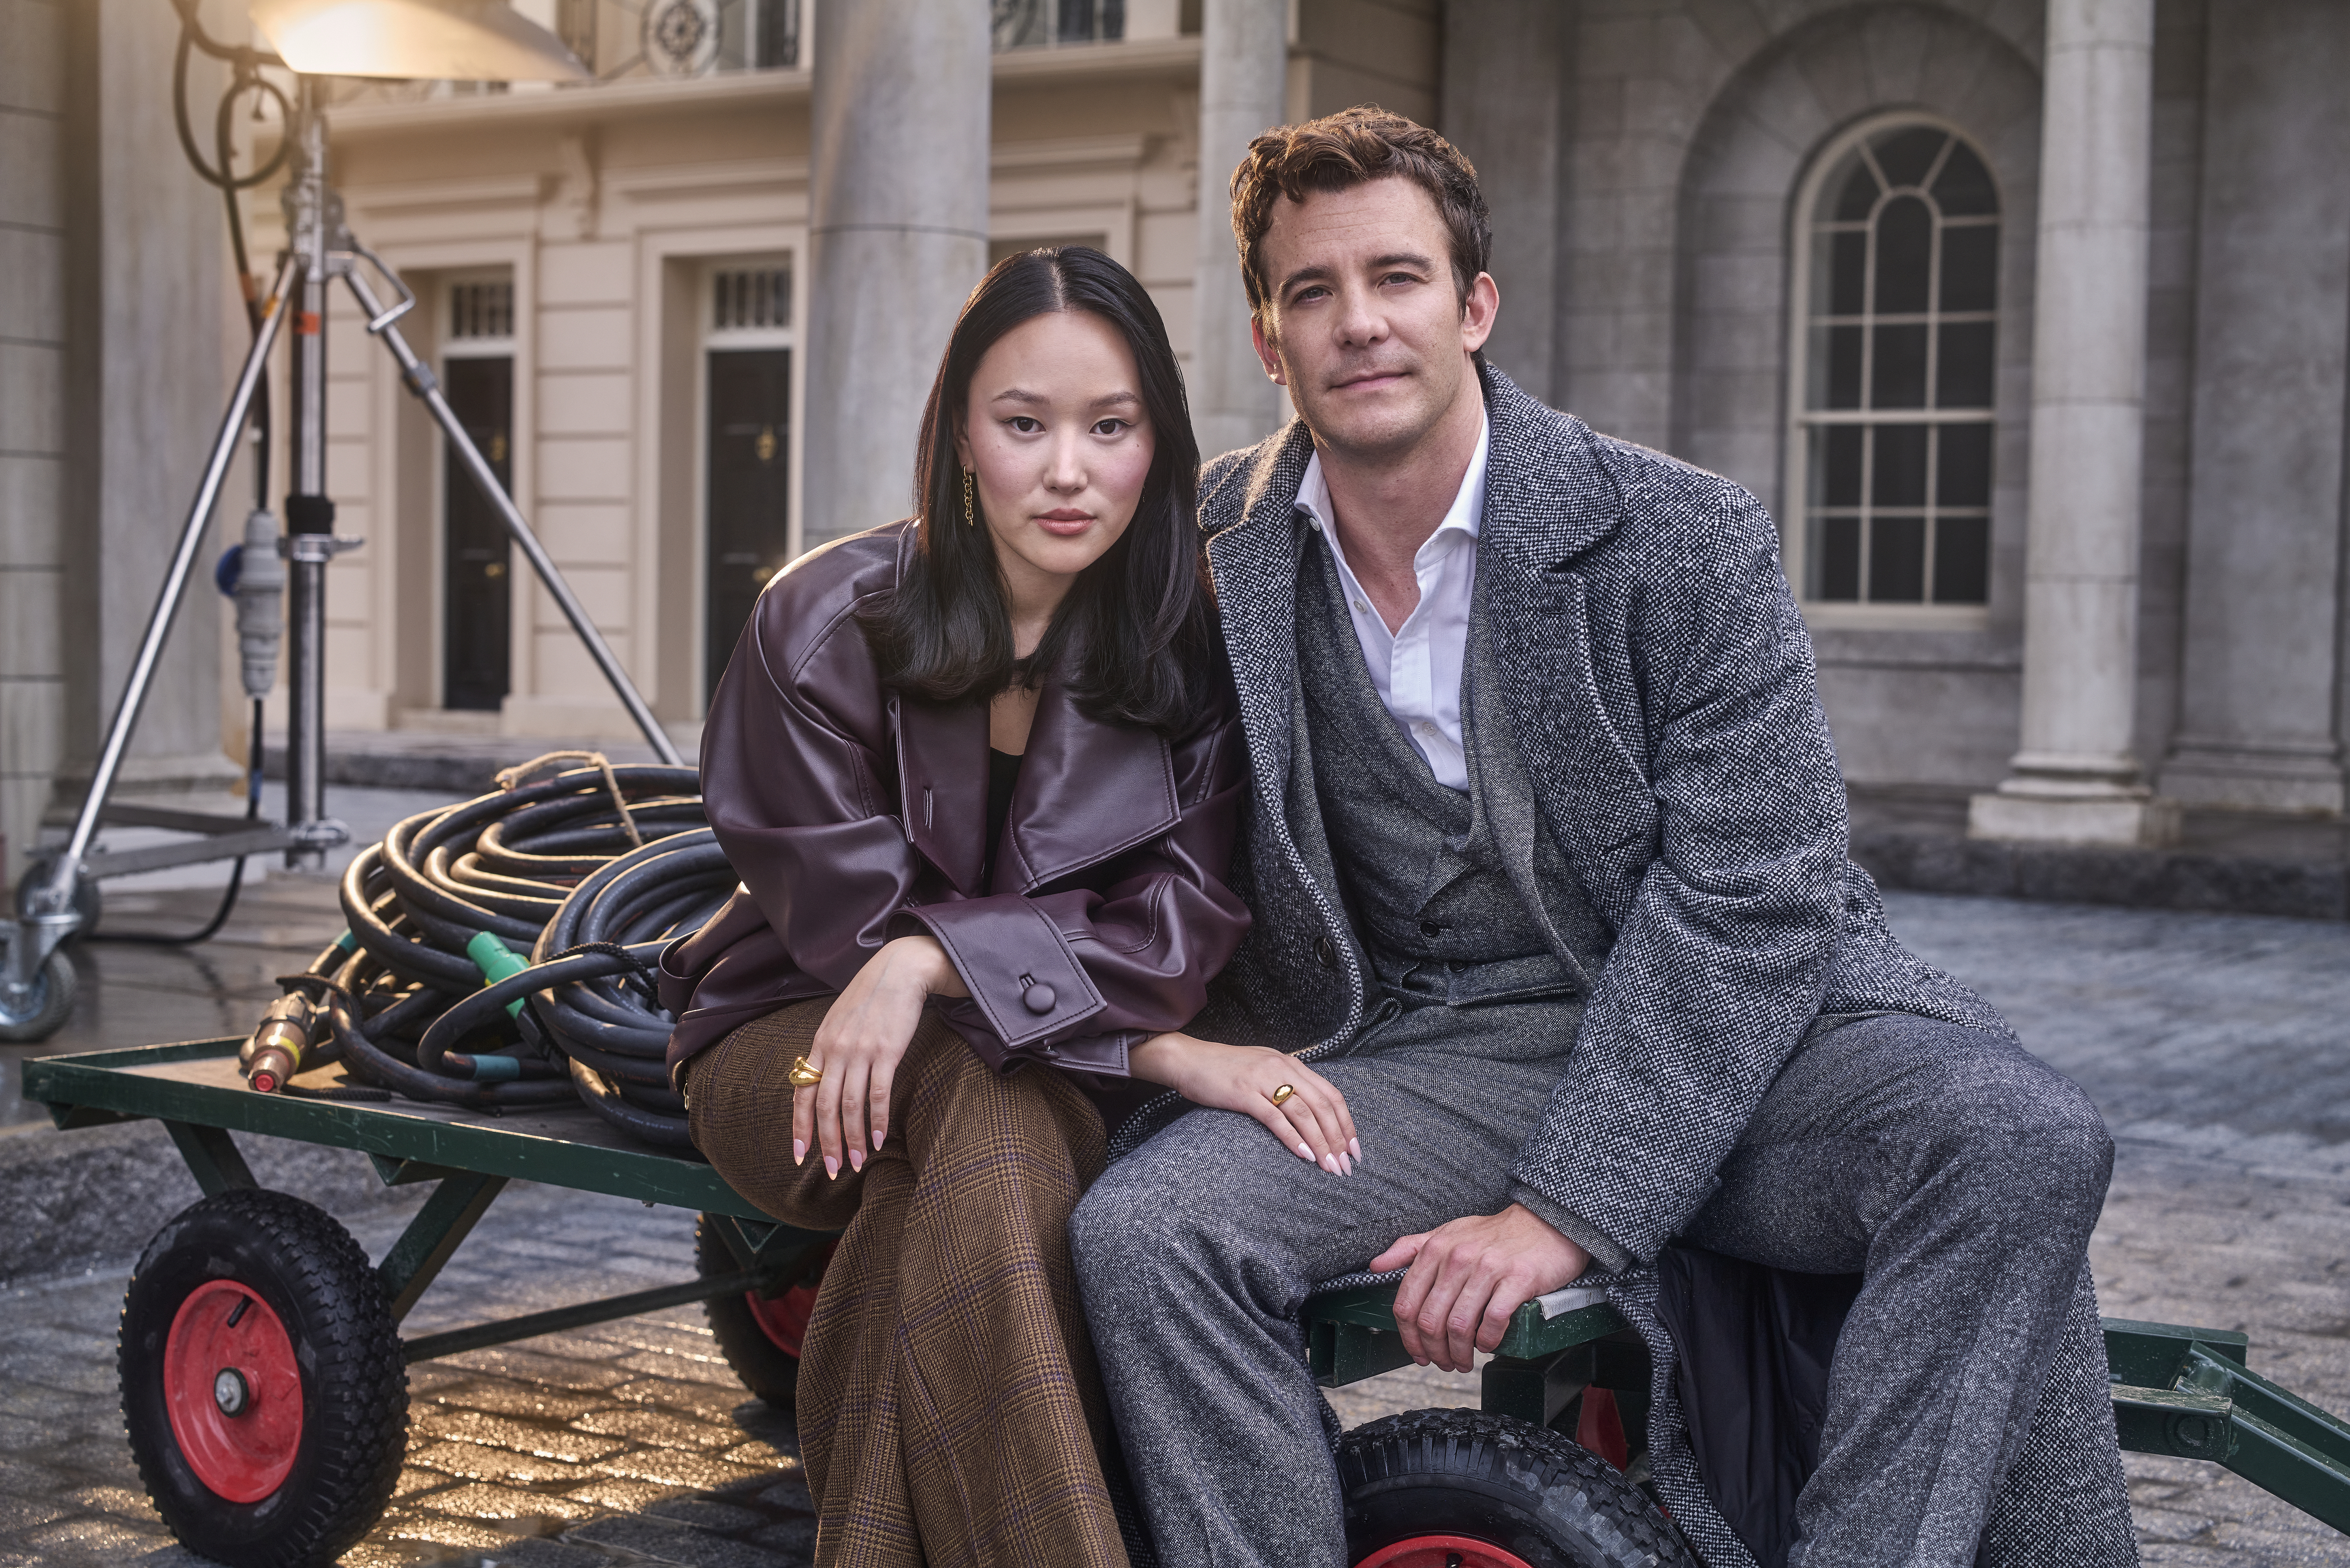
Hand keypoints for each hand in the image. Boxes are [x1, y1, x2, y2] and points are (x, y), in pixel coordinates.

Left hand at [794, 936, 965, 1178]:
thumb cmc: (871, 996)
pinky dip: (877, 1120)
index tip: (800, 1156)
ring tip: (858, 1162)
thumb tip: (820, 1080)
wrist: (900, 969)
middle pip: (823, 1106)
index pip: (801, 1093)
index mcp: (820, 1044)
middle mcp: (835, 1050)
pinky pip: (878, 1094)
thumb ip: (828, 1049)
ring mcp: (860, 1051)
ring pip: (849, 1106)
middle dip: (827, 1143)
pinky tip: (880, 1139)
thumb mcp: (838, 1020)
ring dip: (854, 1139)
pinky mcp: (886, 1051)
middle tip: (834, 1170)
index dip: (800, 1128)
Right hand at [1128, 1032, 1358, 1174]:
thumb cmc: (1224, 1070)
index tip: (1354, 1149)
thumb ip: (1286, 1085)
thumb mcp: (1262, 1070)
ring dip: (1321, 1143)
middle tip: (1346, 1166)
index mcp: (1291, 1063)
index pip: (1332, 1094)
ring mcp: (1263, 1079)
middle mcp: (1282, 1068)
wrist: (1188, 1060)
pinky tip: (1304, 1155)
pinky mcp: (1244, 1093)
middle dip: (1339, 1138)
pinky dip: (1293, 1138)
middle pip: (1323, 1105)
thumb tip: (1310, 1115)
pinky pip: (1276, 1117)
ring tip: (1330, 1166)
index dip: (1347, 1123)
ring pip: (1304, 1113)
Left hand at [1369, 1204, 1589, 1371]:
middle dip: (1434, 1351)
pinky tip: (1488, 1345)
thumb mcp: (1447, 1233)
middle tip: (1444, 1363)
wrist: (1545, 1223)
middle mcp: (1458, 1257)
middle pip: (1430, 1320)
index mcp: (1436, 1249)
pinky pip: (1493, 1321)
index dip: (1408, 1337)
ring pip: (1459, 1325)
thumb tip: (1376, 1266)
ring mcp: (1488, 1268)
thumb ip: (1410, 1248)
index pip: (1407, 1302)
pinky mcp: (1518, 1279)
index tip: (1417, 1353)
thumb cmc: (1495, 1234)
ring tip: (1465, 1361)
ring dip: (1459, 1353)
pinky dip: (1487, 1341)